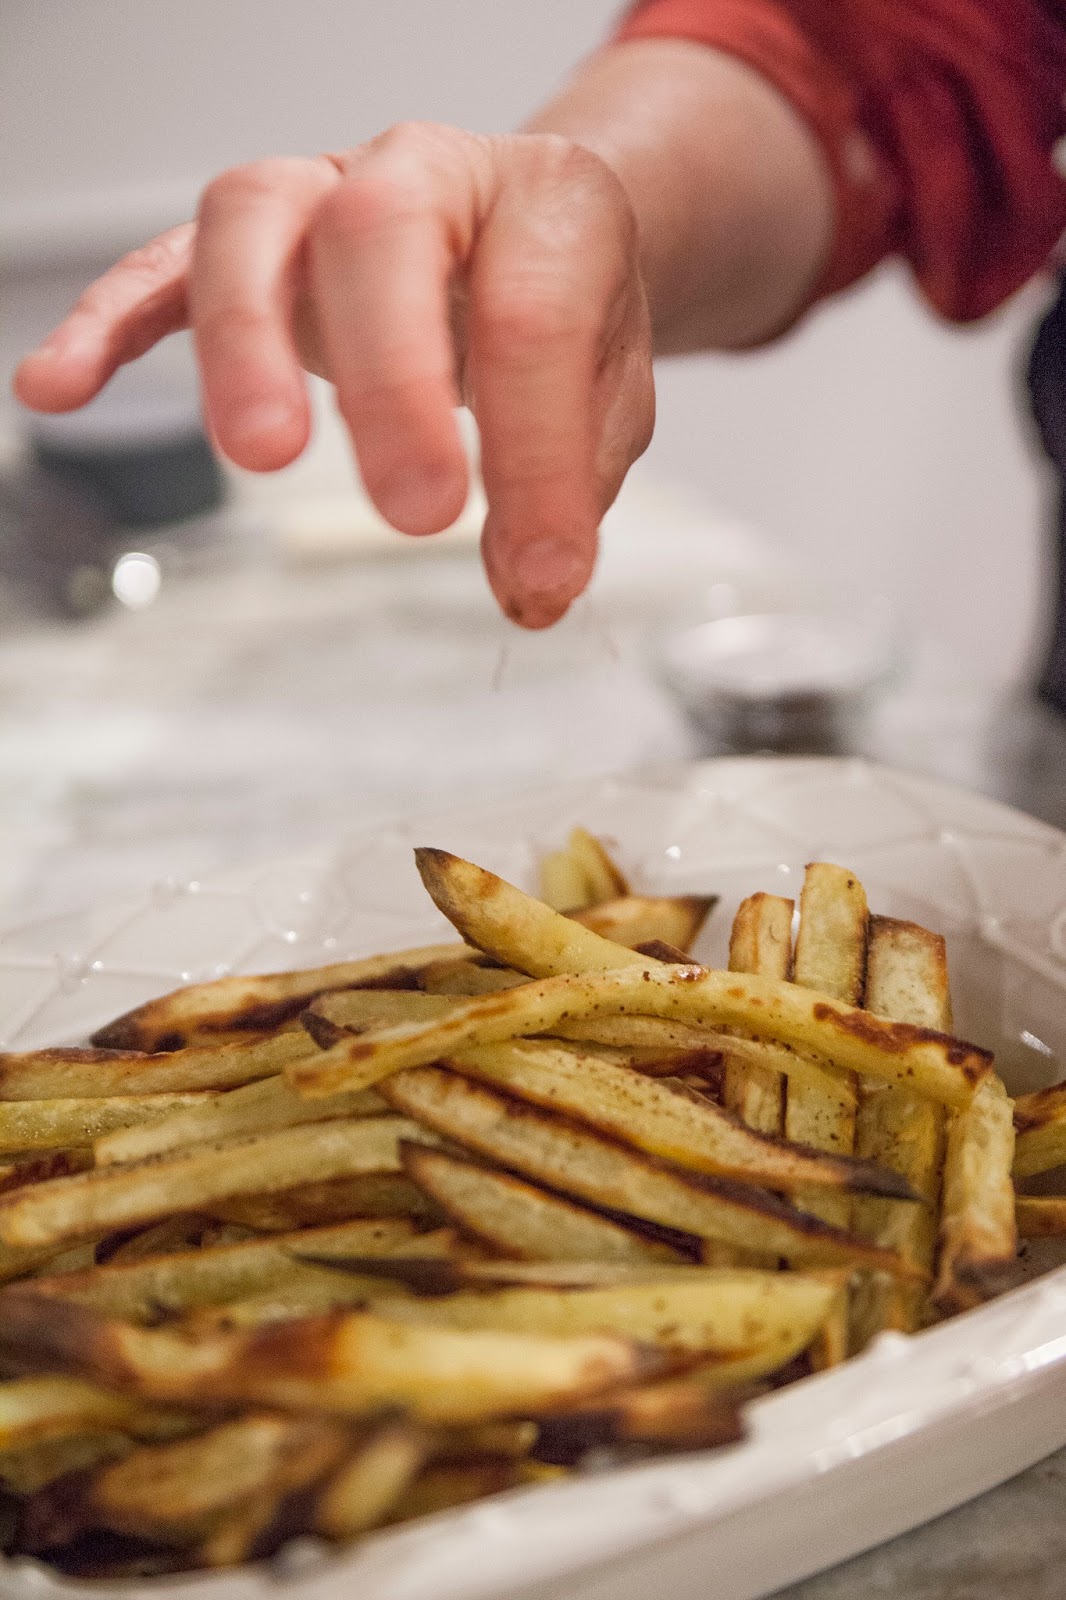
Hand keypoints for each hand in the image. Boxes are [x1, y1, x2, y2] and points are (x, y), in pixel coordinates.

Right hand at [13, 124, 654, 627]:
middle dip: (392, 377)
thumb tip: (531, 589)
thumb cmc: (562, 308)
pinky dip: (108, 321)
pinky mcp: (254, 238)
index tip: (541, 566)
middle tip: (416, 512)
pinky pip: (162, 260)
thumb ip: (570, 486)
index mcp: (547, 205)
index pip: (535, 315)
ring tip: (261, 456)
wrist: (527, 232)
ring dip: (245, 339)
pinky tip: (62, 386)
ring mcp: (326, 189)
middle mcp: (427, 171)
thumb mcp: (604, 398)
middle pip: (381, 228)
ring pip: (253, 217)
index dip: (536, 452)